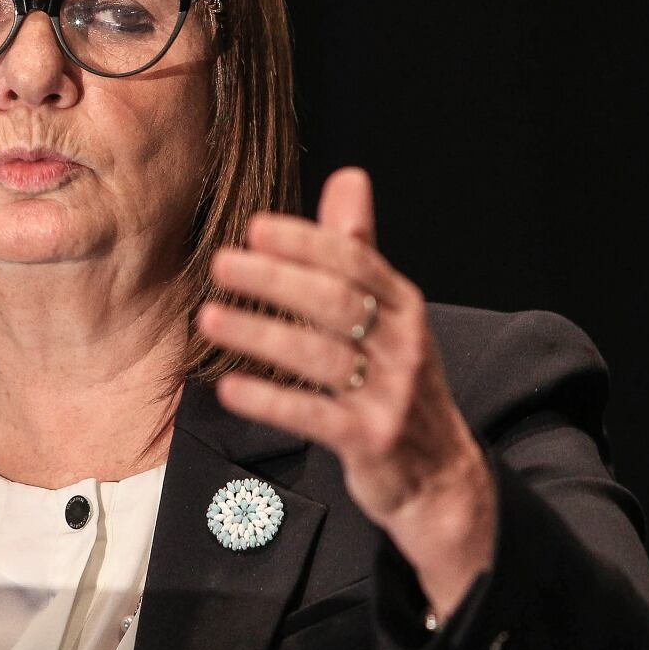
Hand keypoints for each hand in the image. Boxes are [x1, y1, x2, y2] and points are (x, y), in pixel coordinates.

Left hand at [196, 167, 496, 620]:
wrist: (438, 474)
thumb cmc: (397, 382)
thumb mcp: (388, 313)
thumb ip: (359, 249)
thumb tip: (348, 175)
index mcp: (403, 306)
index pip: (355, 260)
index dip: (304, 242)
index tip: (254, 229)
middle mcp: (402, 344)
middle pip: (335, 301)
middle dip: (276, 280)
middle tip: (222, 265)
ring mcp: (390, 394)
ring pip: (321, 356)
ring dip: (261, 335)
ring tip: (210, 320)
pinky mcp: (372, 440)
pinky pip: (315, 416)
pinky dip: (270, 400)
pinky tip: (229, 388)